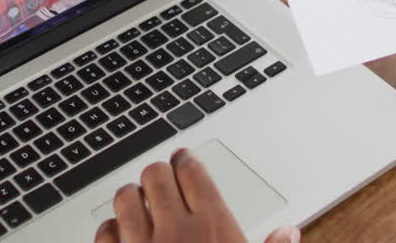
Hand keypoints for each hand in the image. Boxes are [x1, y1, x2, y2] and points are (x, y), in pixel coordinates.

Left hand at [95, 148, 299, 242]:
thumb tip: (289, 234)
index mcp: (213, 227)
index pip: (192, 170)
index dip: (186, 161)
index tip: (184, 162)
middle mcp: (174, 230)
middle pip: (156, 175)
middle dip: (160, 175)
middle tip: (164, 180)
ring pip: (126, 196)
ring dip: (132, 196)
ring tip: (141, 201)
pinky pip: (105, 231)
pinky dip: (111, 228)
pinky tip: (122, 234)